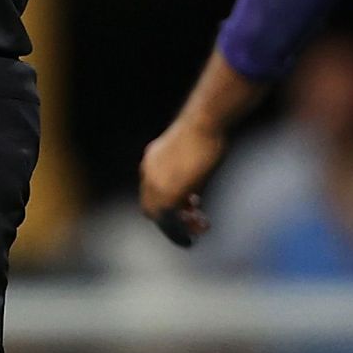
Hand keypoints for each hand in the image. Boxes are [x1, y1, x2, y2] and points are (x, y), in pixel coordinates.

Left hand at [138, 118, 223, 247]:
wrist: (203, 123)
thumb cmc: (204, 133)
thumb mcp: (191, 157)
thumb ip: (186, 179)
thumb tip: (192, 199)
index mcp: (151, 162)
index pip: (152, 192)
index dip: (170, 203)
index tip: (191, 206)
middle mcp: (148, 173)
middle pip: (151, 207)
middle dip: (173, 219)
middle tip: (195, 221)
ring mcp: (155, 184)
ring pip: (160, 215)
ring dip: (180, 226)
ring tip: (201, 229)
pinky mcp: (167, 192)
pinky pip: (171, 218)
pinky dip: (184, 227)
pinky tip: (202, 226)